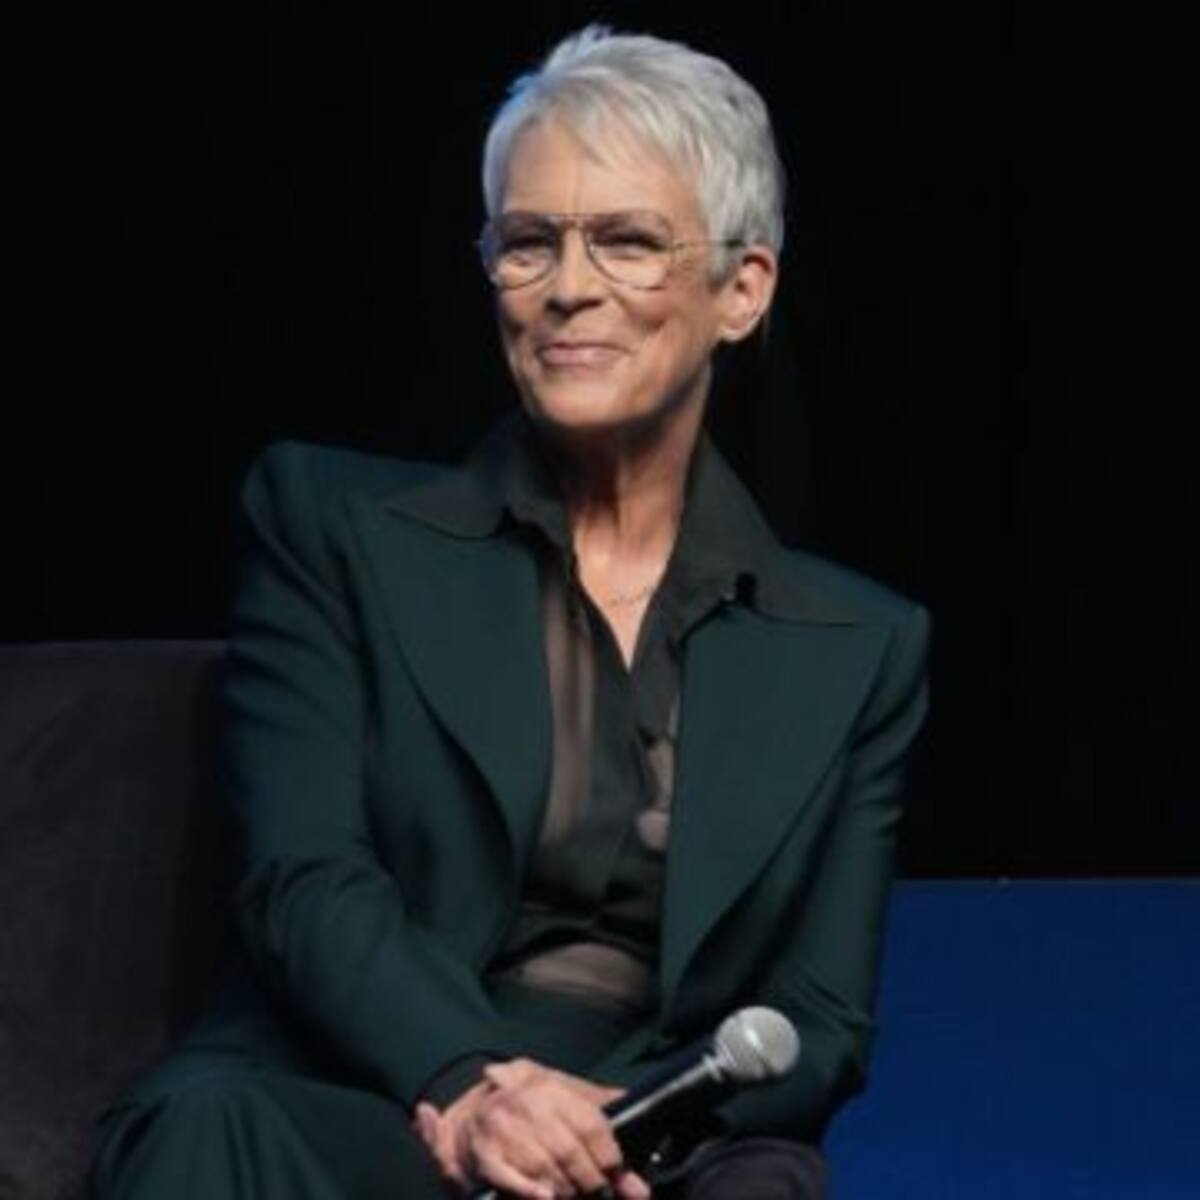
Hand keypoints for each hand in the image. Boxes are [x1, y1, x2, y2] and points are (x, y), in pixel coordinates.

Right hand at [415, 1057, 650, 1198]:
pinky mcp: (484, 1155)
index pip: (590, 1125)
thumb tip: (632, 1126)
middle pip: (570, 1152)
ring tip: (574, 1195)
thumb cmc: (529, 1105)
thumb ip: (598, 1108)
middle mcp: (525, 1103)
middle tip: (601, 1194)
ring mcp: (501, 1129)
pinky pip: (511, 1179)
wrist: (472, 1117)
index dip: (609, 1156)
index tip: (620, 1175)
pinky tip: (546, 1197)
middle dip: (591, 1181)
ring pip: (545, 1170)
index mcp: (549, 1085)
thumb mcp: (563, 1094)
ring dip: (566, 1191)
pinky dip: (530, 1191)